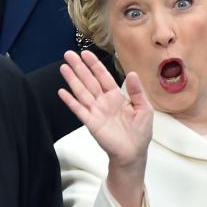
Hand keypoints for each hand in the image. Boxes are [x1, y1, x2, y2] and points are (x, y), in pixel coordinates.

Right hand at [58, 50, 152, 167]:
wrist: (133, 153)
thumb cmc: (140, 132)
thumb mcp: (144, 108)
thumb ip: (137, 91)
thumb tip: (132, 73)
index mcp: (116, 96)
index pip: (103, 76)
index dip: (94, 64)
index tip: (85, 53)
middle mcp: (103, 101)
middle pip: (89, 80)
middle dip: (79, 67)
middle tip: (68, 54)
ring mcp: (96, 111)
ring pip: (82, 92)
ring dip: (72, 80)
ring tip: (63, 68)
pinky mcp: (91, 123)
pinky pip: (79, 110)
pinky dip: (70, 101)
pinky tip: (62, 92)